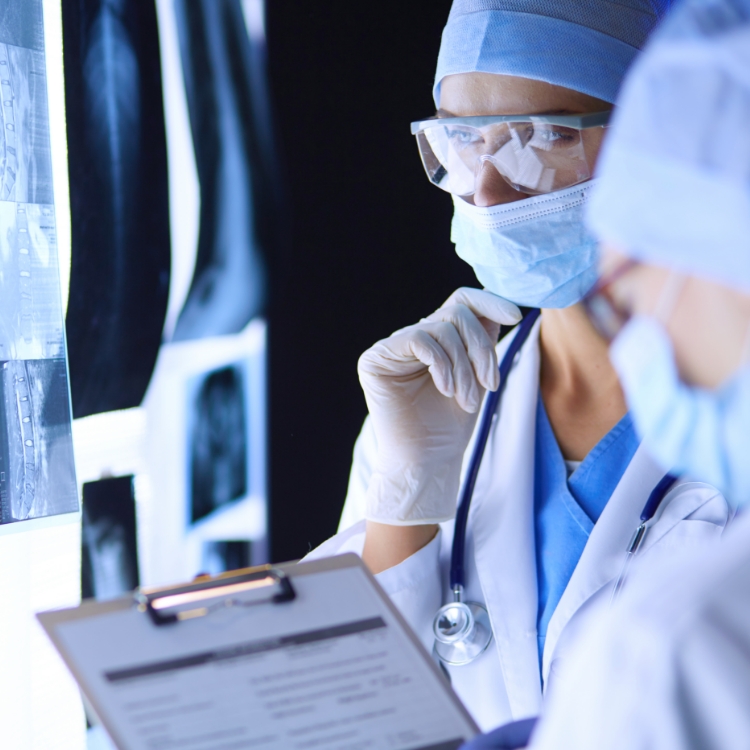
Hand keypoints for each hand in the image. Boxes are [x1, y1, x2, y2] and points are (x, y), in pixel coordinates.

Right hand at [358, 288, 520, 524]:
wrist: (428, 459)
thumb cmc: (452, 424)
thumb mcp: (478, 375)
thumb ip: (483, 340)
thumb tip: (503, 307)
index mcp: (439, 339)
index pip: (461, 300)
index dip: (489, 300)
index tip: (516, 317)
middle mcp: (415, 337)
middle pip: (456, 313)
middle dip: (480, 349)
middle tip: (490, 385)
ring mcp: (393, 346)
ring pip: (442, 327)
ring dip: (464, 367)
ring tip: (466, 400)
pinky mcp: (376, 358)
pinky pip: (419, 340)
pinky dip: (441, 365)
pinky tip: (445, 390)